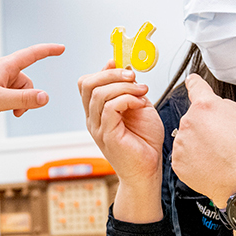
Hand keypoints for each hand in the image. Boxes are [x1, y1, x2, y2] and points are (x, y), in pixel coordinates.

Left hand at [0, 43, 62, 122]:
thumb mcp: (0, 100)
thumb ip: (25, 99)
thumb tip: (45, 97)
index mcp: (5, 66)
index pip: (32, 54)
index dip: (48, 51)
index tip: (61, 48)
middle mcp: (0, 69)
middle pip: (26, 80)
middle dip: (27, 96)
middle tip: (17, 112)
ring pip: (17, 89)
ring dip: (17, 101)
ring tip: (5, 111)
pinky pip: (7, 93)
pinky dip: (8, 102)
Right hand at [79, 64, 162, 183]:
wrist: (148, 171)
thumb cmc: (144, 143)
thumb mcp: (139, 107)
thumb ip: (130, 90)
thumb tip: (128, 70)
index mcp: (97, 111)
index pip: (88, 83)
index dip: (104, 70)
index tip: (123, 65)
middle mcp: (93, 119)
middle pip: (87, 84)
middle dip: (111, 73)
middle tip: (132, 75)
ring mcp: (98, 127)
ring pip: (99, 93)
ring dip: (124, 86)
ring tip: (141, 91)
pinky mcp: (107, 135)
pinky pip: (110, 108)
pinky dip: (127, 99)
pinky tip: (139, 103)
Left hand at [171, 74, 235, 206]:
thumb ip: (221, 105)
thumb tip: (211, 104)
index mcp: (204, 107)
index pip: (194, 85)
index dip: (194, 83)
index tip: (191, 81)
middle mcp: (188, 122)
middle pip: (193, 117)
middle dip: (203, 124)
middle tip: (221, 138)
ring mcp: (181, 143)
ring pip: (187, 137)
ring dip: (197, 142)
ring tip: (217, 153)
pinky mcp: (177, 162)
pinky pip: (184, 155)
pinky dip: (193, 158)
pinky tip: (209, 162)